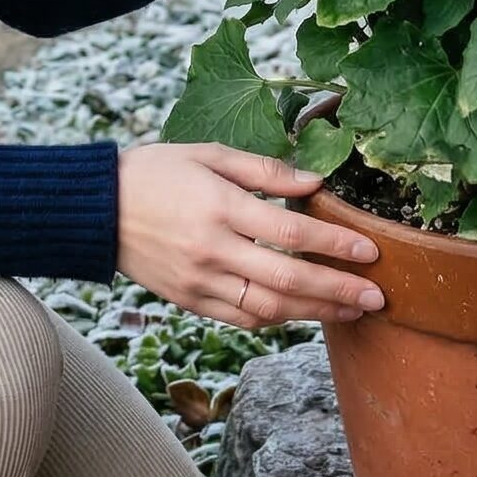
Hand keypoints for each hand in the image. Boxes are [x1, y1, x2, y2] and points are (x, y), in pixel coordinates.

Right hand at [115, 141, 383, 327]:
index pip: (292, 231)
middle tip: (378, 297)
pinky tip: (302, 314)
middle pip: (289, 280)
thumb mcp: (210, 155)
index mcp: (221, 207)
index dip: (335, 243)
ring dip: (316, 313)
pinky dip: (277, 321)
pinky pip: (242, 318)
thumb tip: (316, 182)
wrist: (98, 210)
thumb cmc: (157, 171)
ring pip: (270, 309)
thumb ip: (265, 170)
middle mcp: (214, 251)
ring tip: (351, 312)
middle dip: (339, 290)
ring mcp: (201, 282)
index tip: (370, 251)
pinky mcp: (190, 302)